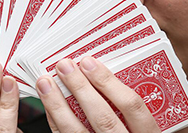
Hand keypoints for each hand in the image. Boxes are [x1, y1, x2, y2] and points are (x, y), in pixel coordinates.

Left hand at [36, 56, 159, 132]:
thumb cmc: (130, 131)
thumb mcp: (141, 125)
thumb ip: (127, 105)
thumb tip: (96, 70)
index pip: (132, 106)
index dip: (109, 82)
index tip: (89, 62)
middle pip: (102, 117)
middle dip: (80, 88)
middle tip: (64, 65)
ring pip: (77, 131)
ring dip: (58, 104)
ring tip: (46, 82)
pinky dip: (55, 120)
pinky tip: (48, 104)